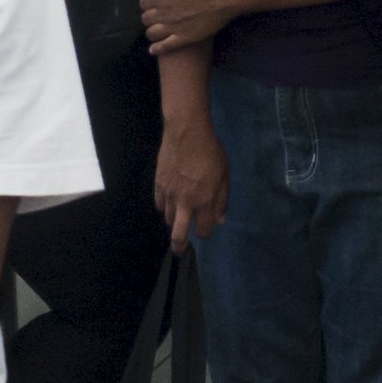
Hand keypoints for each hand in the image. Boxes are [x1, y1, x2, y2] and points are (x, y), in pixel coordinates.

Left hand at [141, 0, 240, 53]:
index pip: (144, 2)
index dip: (146, 2)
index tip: (151, 2)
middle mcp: (163, 13)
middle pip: (147, 18)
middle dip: (148, 16)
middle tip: (154, 16)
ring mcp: (173, 27)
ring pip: (152, 33)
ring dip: (151, 31)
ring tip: (154, 31)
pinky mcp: (184, 38)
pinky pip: (166, 47)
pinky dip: (157, 49)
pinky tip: (153, 50)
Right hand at [156, 118, 227, 243]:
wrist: (186, 133)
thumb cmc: (211, 152)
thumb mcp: (224, 175)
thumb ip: (221, 200)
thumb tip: (220, 221)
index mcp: (204, 202)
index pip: (204, 231)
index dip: (206, 233)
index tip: (206, 229)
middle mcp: (185, 203)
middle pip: (178, 235)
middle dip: (179, 246)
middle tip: (179, 249)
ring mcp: (169, 195)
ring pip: (167, 219)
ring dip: (174, 222)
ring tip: (177, 219)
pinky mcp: (158, 185)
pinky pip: (159, 204)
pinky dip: (164, 207)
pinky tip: (169, 203)